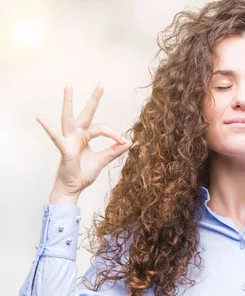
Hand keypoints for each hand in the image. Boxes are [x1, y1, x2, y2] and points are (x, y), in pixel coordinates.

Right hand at [37, 83, 131, 201]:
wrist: (73, 187)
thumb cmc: (84, 173)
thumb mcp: (102, 161)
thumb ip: (114, 151)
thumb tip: (129, 141)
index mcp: (86, 137)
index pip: (102, 129)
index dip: (114, 134)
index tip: (123, 141)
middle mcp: (77, 134)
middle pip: (87, 113)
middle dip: (94, 99)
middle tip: (101, 84)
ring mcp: (69, 139)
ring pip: (69, 117)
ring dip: (69, 101)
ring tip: (68, 86)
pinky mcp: (64, 148)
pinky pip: (56, 137)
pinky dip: (48, 128)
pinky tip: (40, 118)